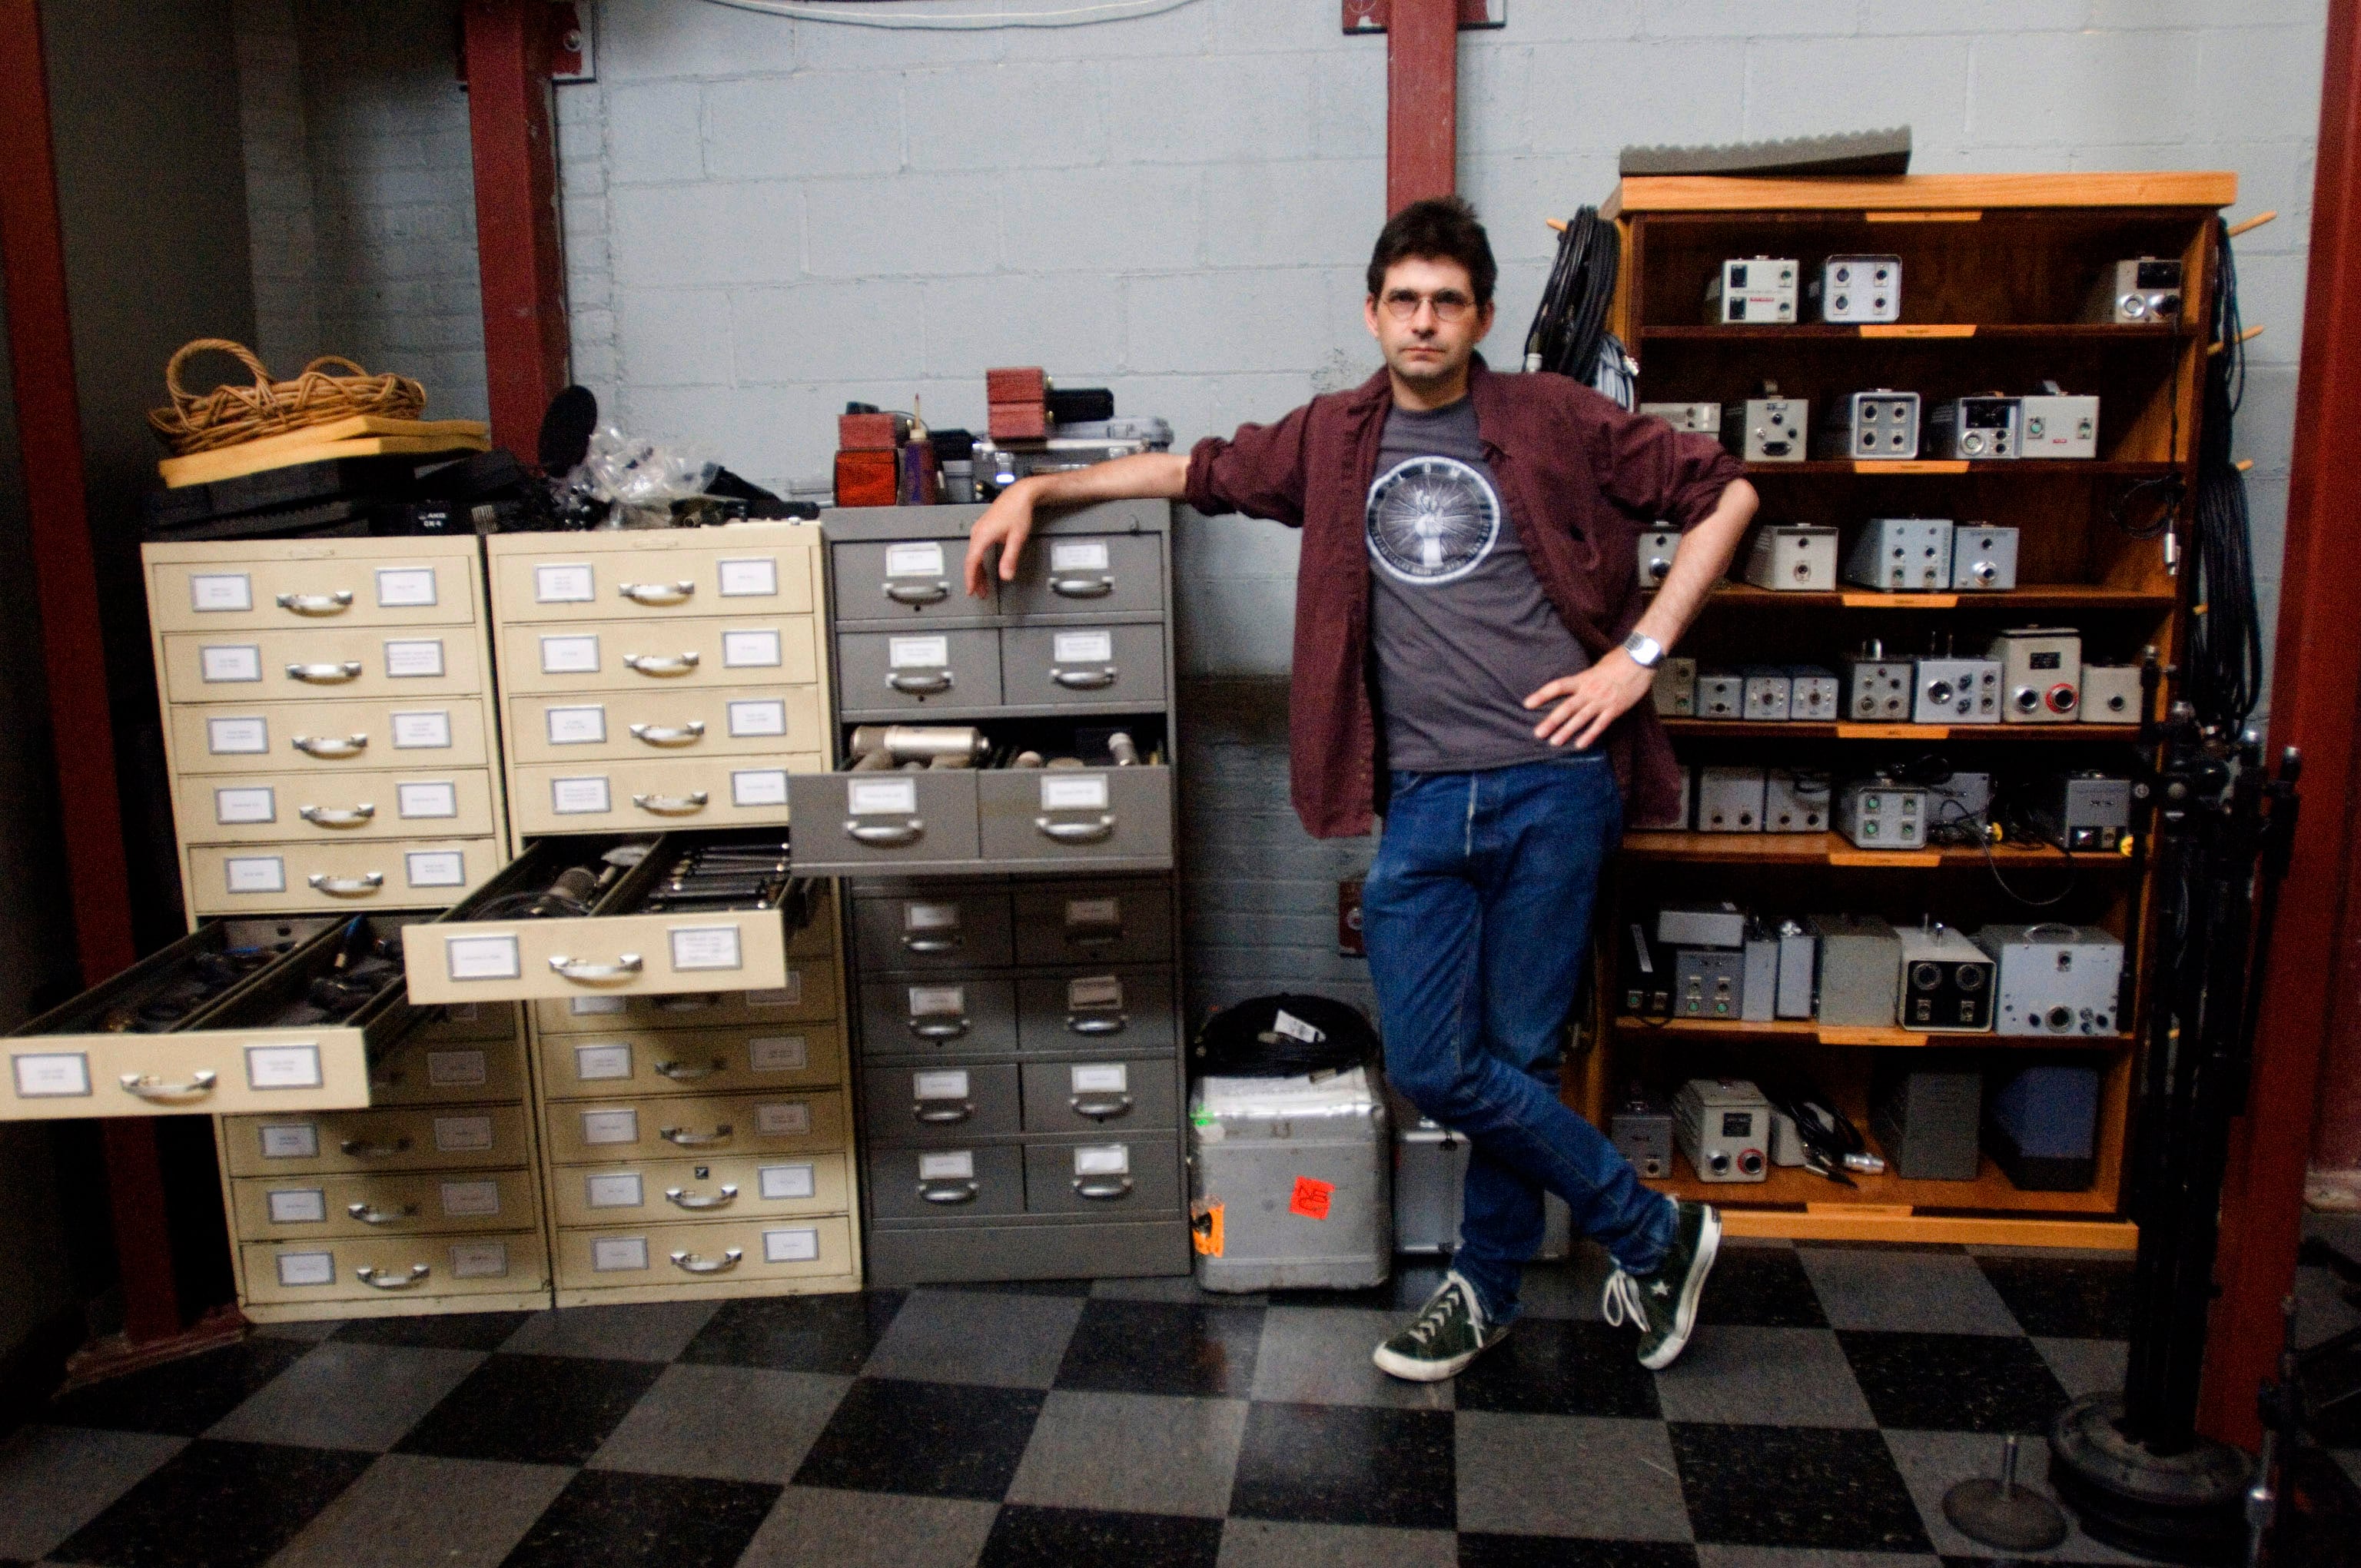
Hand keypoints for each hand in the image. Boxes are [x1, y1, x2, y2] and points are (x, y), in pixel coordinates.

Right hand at [962, 481, 1036, 596]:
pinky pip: (977, 549)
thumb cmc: (1018, 511)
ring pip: (974, 555)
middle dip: (975, 578)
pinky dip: (980, 561)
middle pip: (971, 560)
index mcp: (982, 535)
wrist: (1020, 494)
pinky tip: (984, 569)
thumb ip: (1010, 558)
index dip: (970, 578)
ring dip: (978, 571)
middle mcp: (977, 532)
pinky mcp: (984, 529)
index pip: (972, 562)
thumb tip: (1005, 575)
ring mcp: (979, 530)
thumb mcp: (1017, 538)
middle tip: (979, 593)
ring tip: (982, 585)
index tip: (970, 590)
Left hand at [1525, 650, 1655, 749]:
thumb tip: (1573, 687)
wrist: (1640, 660)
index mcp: (1582, 678)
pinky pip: (1600, 725)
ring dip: (1567, 731)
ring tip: (1554, 743)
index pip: (1557, 686)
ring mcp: (1602, 701)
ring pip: (1581, 719)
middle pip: (1566, 707)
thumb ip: (1583, 679)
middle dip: (1551, 721)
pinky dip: (1590, 735)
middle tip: (1538, 733)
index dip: (1542, 695)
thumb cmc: (1617, 661)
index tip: (1527, 703)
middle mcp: (1589, 691)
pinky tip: (1580, 745)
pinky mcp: (1615, 709)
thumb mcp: (1595, 667)